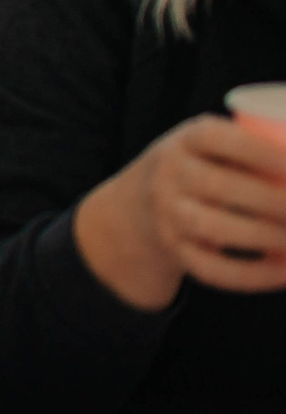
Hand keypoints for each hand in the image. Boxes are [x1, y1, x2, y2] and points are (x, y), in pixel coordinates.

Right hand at [77, 113, 285, 308]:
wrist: (141, 205)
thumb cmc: (200, 170)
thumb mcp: (211, 149)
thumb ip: (249, 153)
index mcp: (184, 142)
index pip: (212, 138)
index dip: (254, 150)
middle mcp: (169, 176)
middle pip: (218, 186)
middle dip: (271, 201)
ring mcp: (168, 215)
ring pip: (213, 228)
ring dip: (265, 235)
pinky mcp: (176, 251)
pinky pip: (213, 269)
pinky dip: (253, 275)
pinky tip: (284, 272)